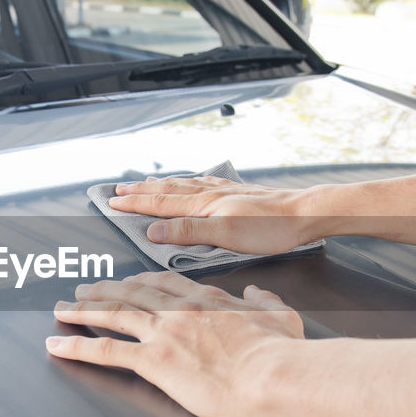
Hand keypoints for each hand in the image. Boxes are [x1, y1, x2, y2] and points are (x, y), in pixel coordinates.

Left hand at [46, 271, 304, 416]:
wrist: (273, 375)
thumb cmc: (281, 354)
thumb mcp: (282, 317)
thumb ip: (265, 303)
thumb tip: (257, 294)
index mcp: (209, 299)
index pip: (166, 282)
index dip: (142, 280)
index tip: (129, 280)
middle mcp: (180, 310)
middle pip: (132, 292)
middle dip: (104, 290)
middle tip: (84, 290)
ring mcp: (163, 333)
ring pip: (112, 314)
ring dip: (82, 311)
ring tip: (62, 309)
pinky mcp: (153, 361)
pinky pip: (105, 351)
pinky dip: (76, 347)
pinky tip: (57, 345)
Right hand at [109, 175, 312, 253]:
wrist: (303, 213)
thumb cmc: (269, 229)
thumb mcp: (226, 235)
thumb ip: (188, 232)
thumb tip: (153, 231)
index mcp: (203, 204)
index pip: (160, 202)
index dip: (134, 203)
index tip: (112, 202)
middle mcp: (210, 193)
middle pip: (167, 189)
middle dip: (140, 191)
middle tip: (118, 190)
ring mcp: (223, 191)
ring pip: (183, 184)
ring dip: (160, 184)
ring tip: (146, 182)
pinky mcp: (236, 194)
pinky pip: (201, 183)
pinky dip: (186, 181)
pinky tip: (190, 181)